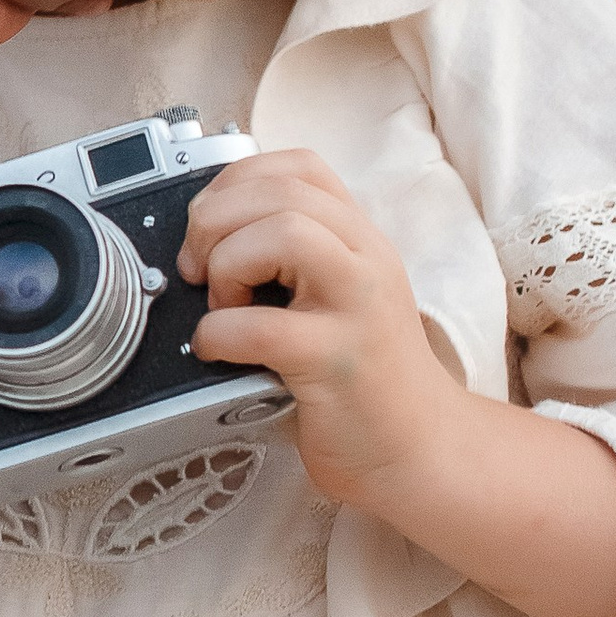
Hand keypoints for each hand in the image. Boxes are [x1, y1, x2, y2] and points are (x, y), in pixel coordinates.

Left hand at [179, 148, 461, 510]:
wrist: (417, 449)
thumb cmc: (357, 375)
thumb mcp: (334, 294)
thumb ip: (291, 255)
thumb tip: (201, 234)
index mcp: (359, 239)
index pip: (299, 167)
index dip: (236, 182)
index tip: (209, 225)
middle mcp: (366, 261)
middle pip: (283, 192)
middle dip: (216, 220)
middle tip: (198, 269)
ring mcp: (357, 309)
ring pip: (284, 234)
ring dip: (227, 265)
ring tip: (222, 305)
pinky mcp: (336, 362)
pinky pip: (262, 327)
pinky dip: (219, 333)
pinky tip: (216, 349)